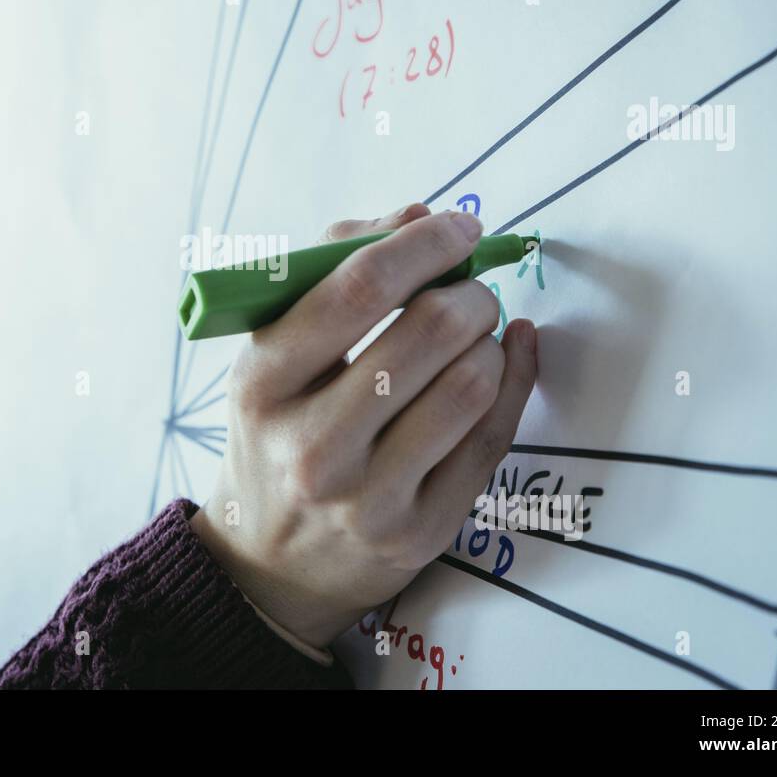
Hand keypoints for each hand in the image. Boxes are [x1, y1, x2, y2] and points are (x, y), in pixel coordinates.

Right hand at [190, 203, 537, 647]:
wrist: (271, 562)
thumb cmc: (279, 432)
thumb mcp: (273, 352)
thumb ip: (335, 268)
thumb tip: (418, 215)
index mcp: (263, 383)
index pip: (359, 288)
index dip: (425, 244)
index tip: (459, 228)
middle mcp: (312, 446)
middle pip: (430, 331)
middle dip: (469, 292)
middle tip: (470, 290)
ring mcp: (369, 498)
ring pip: (471, 383)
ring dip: (489, 340)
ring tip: (472, 337)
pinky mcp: (420, 531)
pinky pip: (493, 436)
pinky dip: (513, 380)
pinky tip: (506, 357)